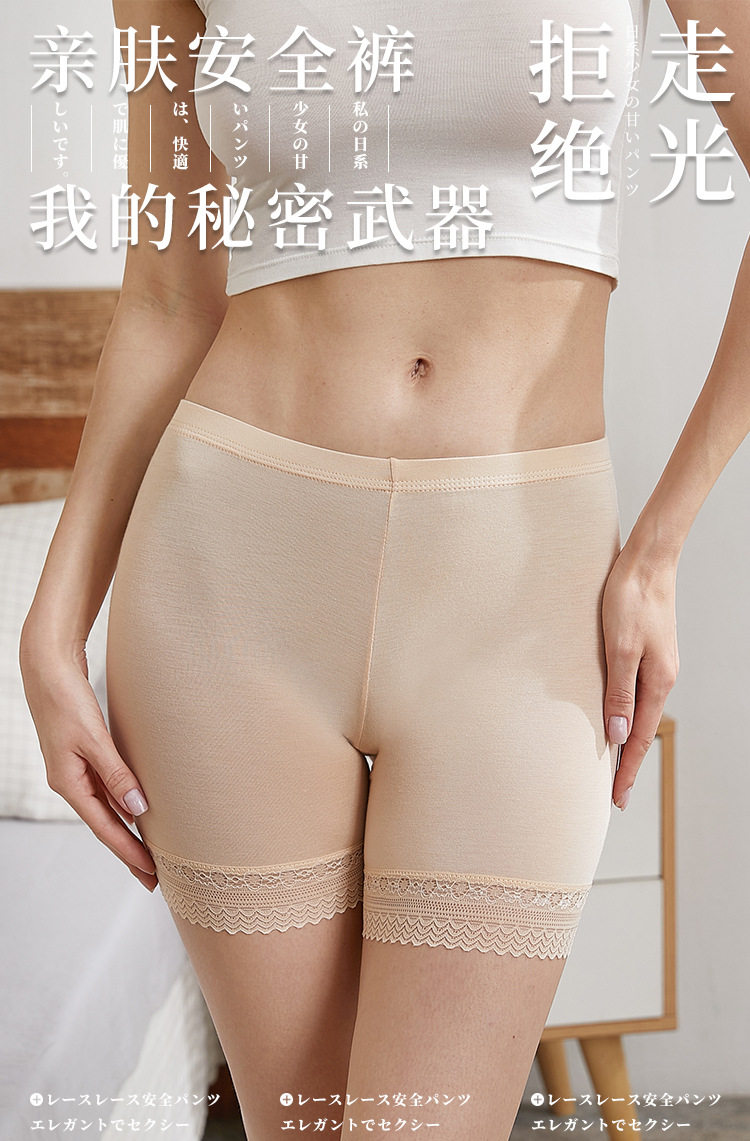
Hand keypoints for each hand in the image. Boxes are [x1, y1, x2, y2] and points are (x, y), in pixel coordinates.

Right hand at [18, 618, 157, 890]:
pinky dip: (123, 804)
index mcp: (69, 784)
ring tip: (151, 851)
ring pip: (107, 808)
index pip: (105, 828)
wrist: (48, 669)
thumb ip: (117, 775)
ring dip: (128, 830)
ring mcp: (76, 770)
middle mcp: (72, 782)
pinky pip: (107, 789)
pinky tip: (136, 812)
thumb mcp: (94, 739)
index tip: (151, 872)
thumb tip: (138, 810)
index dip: (128, 851)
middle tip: (154, 878)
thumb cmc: (67, 700)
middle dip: (129, 851)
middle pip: (106, 825)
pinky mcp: (84, 755)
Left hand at [601, 541, 679, 808]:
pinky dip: (626, 714)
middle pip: (643, 731)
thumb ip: (619, 693)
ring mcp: (655, 665)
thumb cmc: (630, 600)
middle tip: (614, 794)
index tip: (617, 800)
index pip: (640, 739)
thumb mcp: (620, 649)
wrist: (647, 561)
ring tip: (613, 763)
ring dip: (627, 739)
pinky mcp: (647, 650)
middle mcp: (661, 677)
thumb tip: (619, 735)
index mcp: (658, 682)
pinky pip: (636, 693)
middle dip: (628, 763)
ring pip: (640, 712)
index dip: (627, 770)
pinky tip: (616, 717)